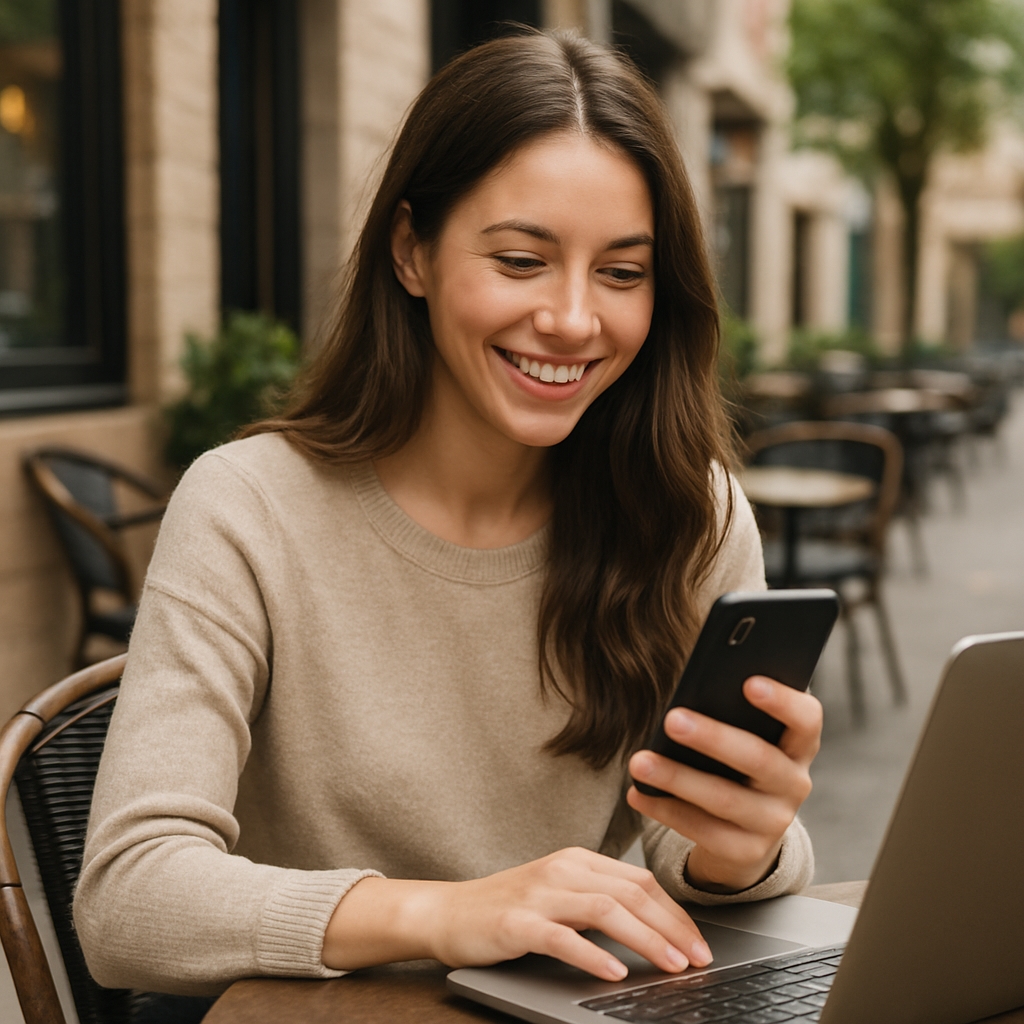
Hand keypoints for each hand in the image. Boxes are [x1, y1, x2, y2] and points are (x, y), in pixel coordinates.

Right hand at [323, 847, 711, 980]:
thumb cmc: (508, 909)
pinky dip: (593, 954)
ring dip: (646, 939)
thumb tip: (656, 930)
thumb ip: (599, 903)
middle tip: (698, 959)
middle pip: (631, 893)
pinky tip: (614, 973)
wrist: (448, 912)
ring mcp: (539, 894)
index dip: (676, 912)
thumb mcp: (559, 896)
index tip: (699, 942)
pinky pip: (563, 937)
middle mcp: (562, 870)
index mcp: (577, 860)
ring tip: (671, 964)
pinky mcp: (518, 922)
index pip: (640, 881)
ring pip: (606, 910)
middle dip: (672, 927)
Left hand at [626, 676, 821, 893]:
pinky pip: (704, 831)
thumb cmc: (735, 760)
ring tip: (640, 761)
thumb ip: (730, 714)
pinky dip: (667, 809)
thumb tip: (689, 695)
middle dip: (713, 738)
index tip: (749, 682)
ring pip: (725, 798)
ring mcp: (775, 821)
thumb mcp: (743, 736)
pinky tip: (639, 793)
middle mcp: (795, 783)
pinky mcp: (747, 851)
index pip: (806, 719)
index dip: (782, 701)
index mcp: (799, 744)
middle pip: (758, 758)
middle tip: (672, 719)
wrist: (745, 829)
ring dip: (677, 778)